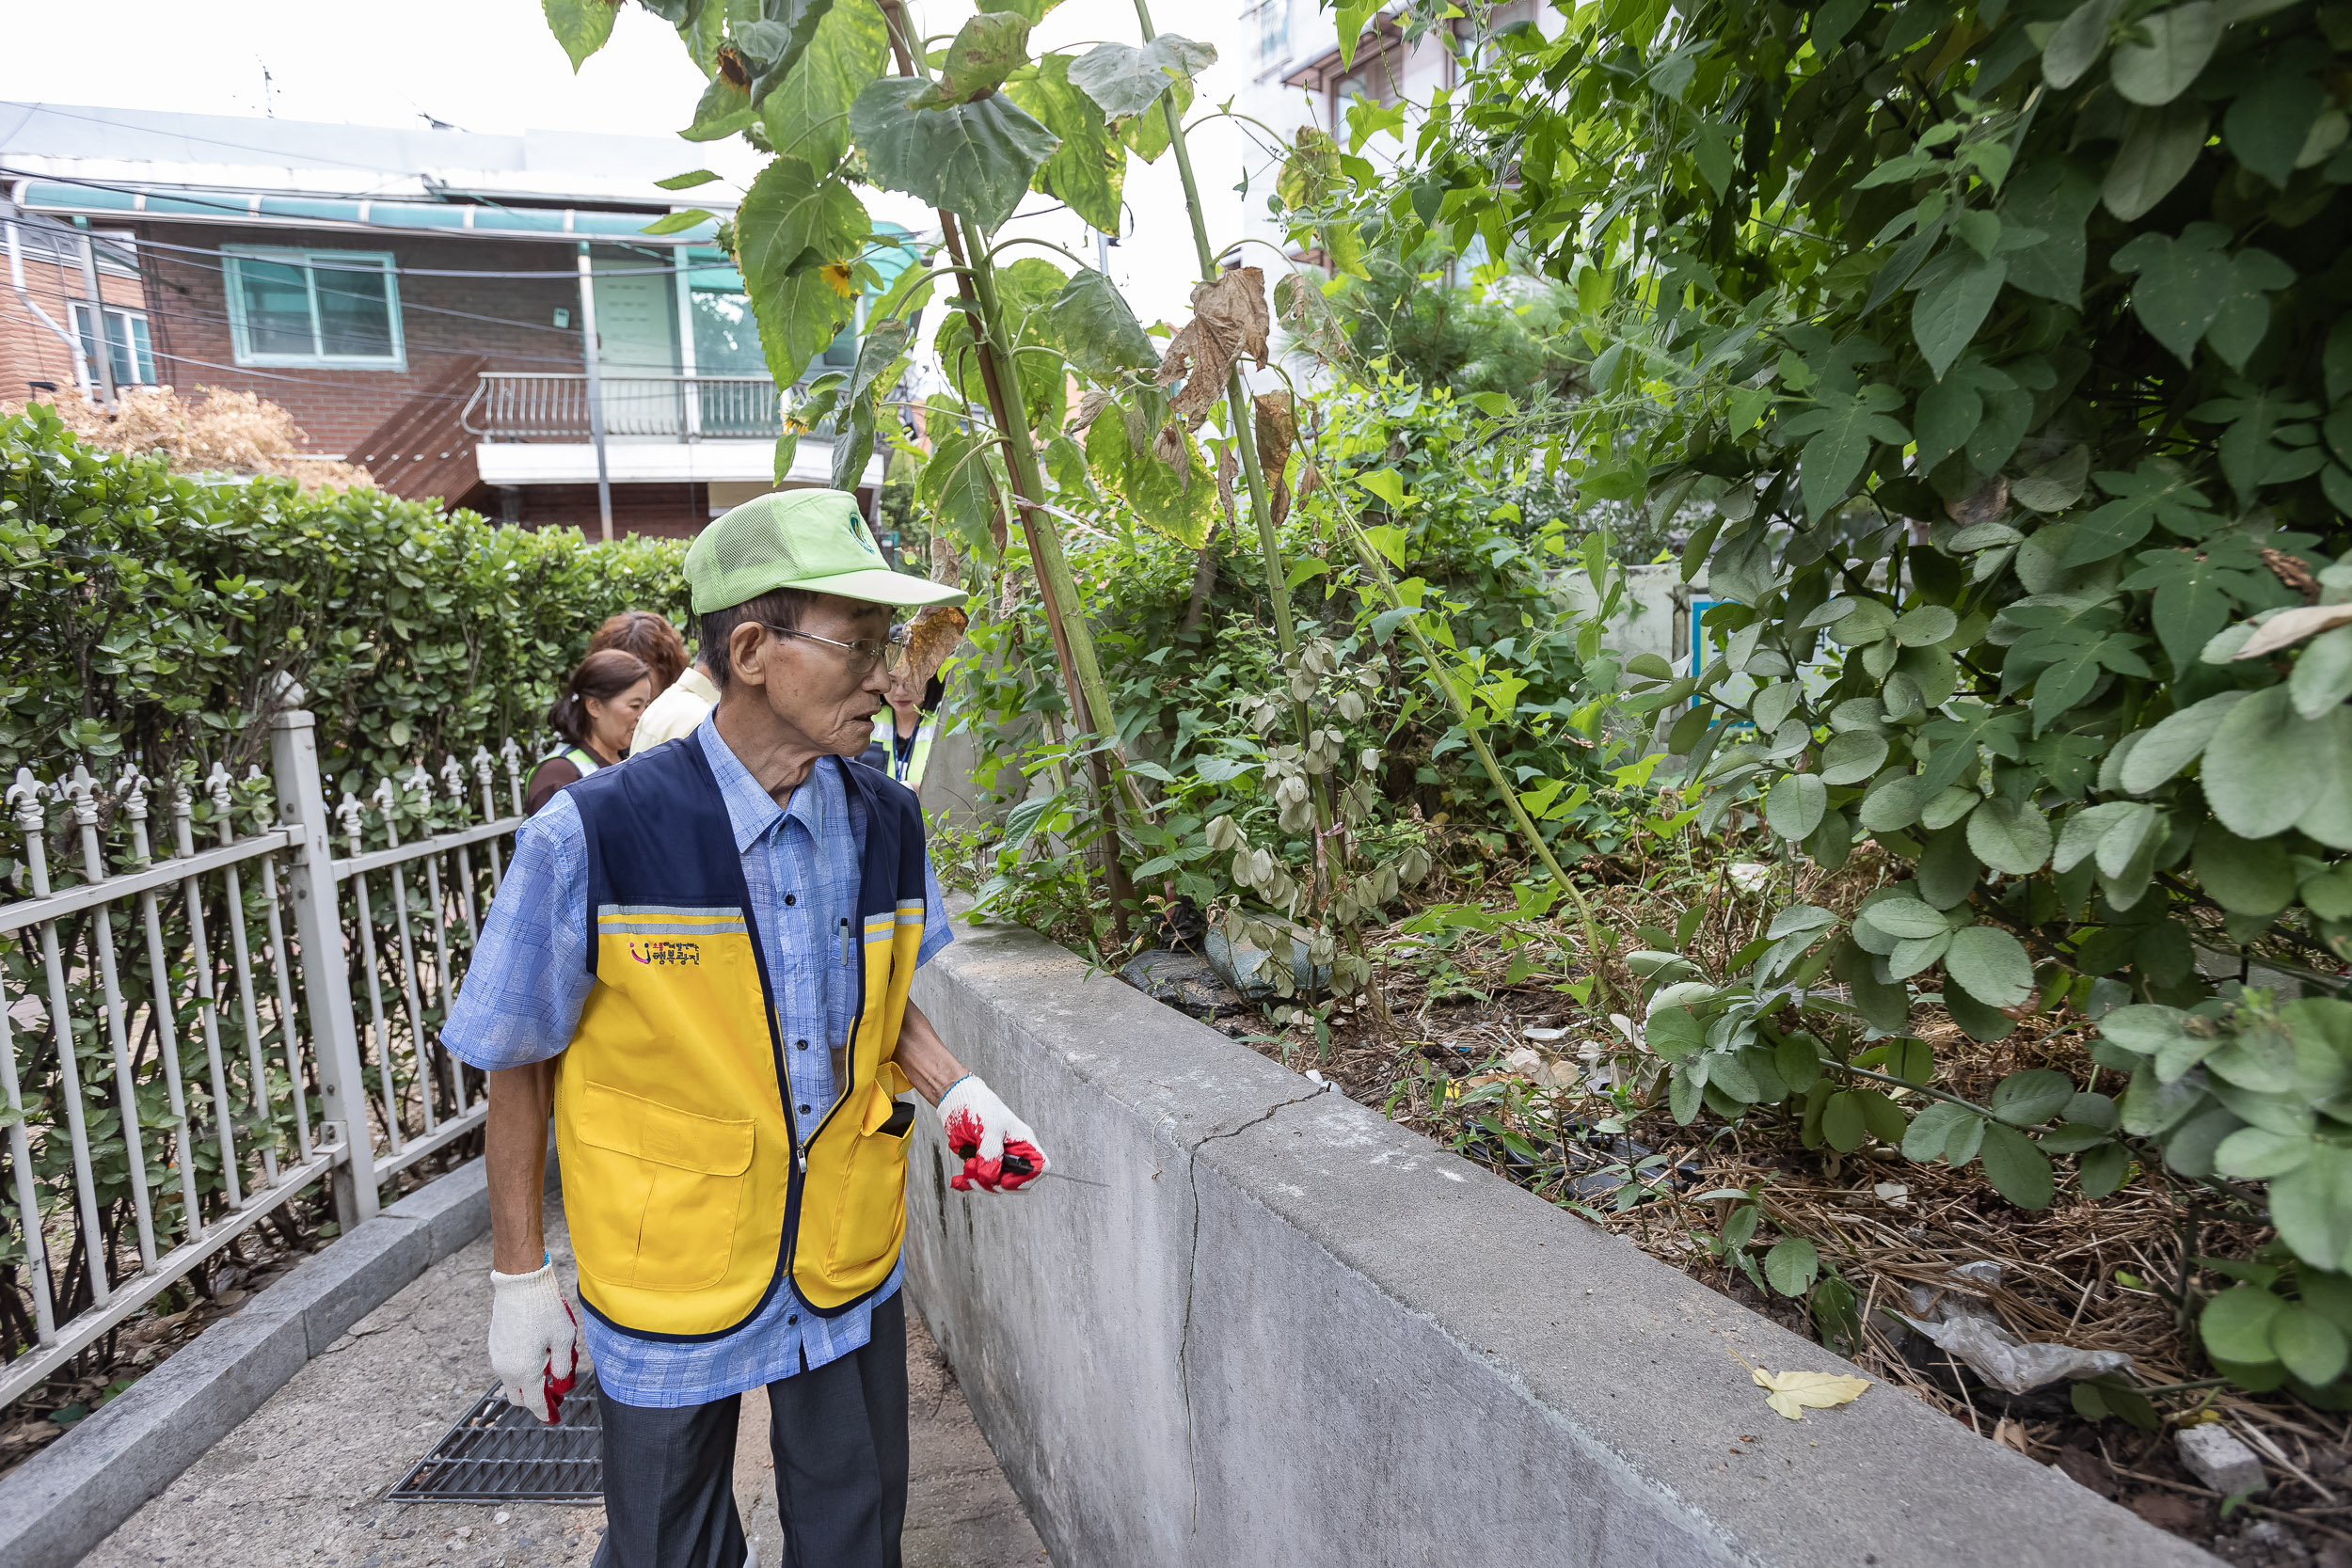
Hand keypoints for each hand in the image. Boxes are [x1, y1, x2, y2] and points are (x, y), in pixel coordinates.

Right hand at [488, 1259, 580, 1422]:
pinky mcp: (494, 1344)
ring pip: (511, 1381)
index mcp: (524, 1371)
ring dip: (527, 1382)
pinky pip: (506, 1365)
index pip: (534, 1403)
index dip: (546, 1413)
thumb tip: (560, 1386)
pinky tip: (536, 1353)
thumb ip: (563, 1367)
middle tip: (554, 1393)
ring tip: (549, 1366)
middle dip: (535, 1400)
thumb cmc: (545, 1310)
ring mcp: (497, 1356)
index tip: (554, 1418)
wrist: (520, 1283)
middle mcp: (505, 1369)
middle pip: (519, 1397)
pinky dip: (519, 1368)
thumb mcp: (564, 1339)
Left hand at [935, 1075, 1045, 1192]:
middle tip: (980, 1171)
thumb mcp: (988, 1126)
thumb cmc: (979, 1104)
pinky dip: (966, 1183)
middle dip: (995, 1183)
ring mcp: (996, 1160)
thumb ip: (991, 1152)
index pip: (1039, 1166)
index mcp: (1023, 1141)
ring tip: (967, 1165)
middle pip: (1015, 1183)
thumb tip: (990, 1175)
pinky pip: (978, 1182)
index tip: (1006, 1178)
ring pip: (994, 1185)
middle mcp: (1012, 1153)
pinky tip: (958, 1179)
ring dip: (977, 1182)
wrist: (956, 1101)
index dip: (1027, 1178)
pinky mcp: (980, 1164)